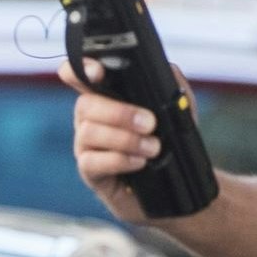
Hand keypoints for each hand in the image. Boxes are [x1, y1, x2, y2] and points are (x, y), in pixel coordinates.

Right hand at [61, 59, 167, 224]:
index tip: (98, 72)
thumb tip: (166, 69)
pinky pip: (92, 162)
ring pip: (89, 132)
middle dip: (119, 112)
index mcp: (105, 97)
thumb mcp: (177, 111)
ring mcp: (86, 146)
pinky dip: (119, 159)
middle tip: (150, 124)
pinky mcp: (90, 172)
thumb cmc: (167, 144)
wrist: (173, 186)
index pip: (79, 76)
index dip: (81, 69)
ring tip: (153, 147)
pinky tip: (140, 162)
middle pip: (85, 104)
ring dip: (125, 139)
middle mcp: (90, 119)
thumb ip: (171, 86)